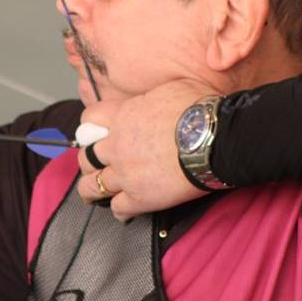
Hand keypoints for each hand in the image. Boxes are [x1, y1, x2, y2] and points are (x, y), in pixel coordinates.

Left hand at [76, 79, 218, 219]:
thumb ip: (148, 100)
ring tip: (96, 193)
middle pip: (86, 157)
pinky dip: (120, 211)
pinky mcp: (139, 197)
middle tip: (97, 165)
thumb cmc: (199, 110)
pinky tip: (125, 210)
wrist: (215, 139)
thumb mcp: (168, 89)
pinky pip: (117, 209)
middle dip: (90, 161)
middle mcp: (116, 145)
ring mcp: (125, 173)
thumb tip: (150, 101)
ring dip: (93, 189)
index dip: (90, 126)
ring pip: (92, 186)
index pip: (89, 119)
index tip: (96, 132)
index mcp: (121, 116)